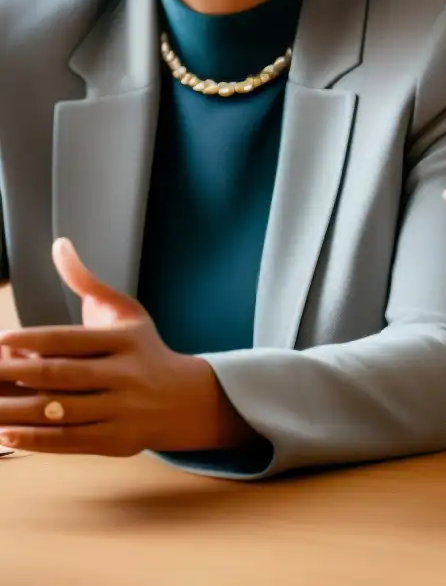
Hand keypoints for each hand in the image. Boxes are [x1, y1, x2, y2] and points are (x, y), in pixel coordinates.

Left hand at [0, 239, 253, 456]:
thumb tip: (60, 246)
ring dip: (16, 412)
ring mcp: (122, 410)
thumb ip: (87, 282)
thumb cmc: (144, 351)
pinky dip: (35, 440)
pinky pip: (69, 441)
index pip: (73, 340)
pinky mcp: (116, 440)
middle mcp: (126, 374)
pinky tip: (6, 434)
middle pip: (62, 376)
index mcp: (127, 341)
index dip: (34, 340)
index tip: (2, 340)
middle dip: (16, 376)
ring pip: (61, 411)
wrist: (186, 399)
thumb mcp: (126, 312)